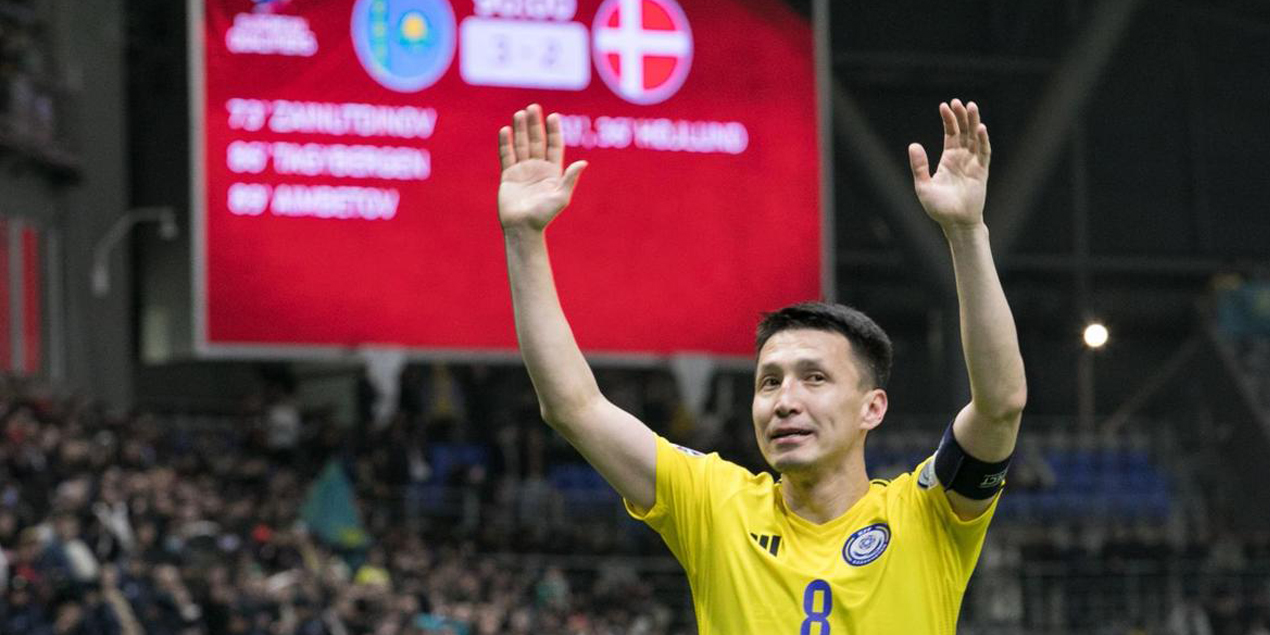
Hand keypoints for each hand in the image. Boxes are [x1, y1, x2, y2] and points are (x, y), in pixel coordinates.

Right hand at [498, 104, 586, 231]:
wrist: (522, 228)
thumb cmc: (544, 215)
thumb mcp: (561, 197)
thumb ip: (570, 179)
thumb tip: (583, 163)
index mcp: (553, 172)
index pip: (553, 146)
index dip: (554, 131)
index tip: (554, 116)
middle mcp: (538, 168)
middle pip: (537, 141)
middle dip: (535, 124)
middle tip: (533, 107)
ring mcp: (522, 170)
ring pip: (522, 144)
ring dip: (521, 129)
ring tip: (520, 113)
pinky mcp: (508, 175)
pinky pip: (506, 155)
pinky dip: (506, 143)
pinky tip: (505, 130)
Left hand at [908, 99, 990, 229]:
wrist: (955, 223)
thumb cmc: (939, 208)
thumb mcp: (923, 185)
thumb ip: (919, 166)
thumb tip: (913, 145)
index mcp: (948, 160)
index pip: (950, 134)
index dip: (948, 120)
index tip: (944, 106)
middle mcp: (962, 159)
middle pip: (964, 132)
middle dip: (961, 116)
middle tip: (958, 102)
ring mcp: (973, 164)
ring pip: (975, 138)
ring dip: (974, 123)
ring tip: (971, 107)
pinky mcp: (982, 172)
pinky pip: (984, 153)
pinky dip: (983, 140)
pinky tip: (980, 128)